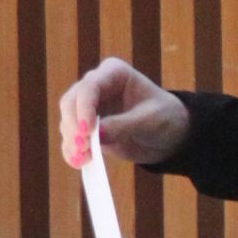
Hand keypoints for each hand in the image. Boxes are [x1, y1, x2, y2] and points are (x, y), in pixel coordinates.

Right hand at [60, 58, 189, 167]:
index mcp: (113, 74)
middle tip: (82, 148)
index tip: (87, 132)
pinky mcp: (87, 130)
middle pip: (70, 102)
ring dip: (71, 141)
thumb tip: (96, 136)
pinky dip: (72, 151)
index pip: (89, 87)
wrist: (169, 136)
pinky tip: (79, 163)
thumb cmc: (165, 118)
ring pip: (67, 121)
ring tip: (83, 160)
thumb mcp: (149, 121)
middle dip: (73, 126)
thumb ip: (123, 126)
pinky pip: (71, 139)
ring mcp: (88, 108)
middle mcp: (96, 87)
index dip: (83, 108)